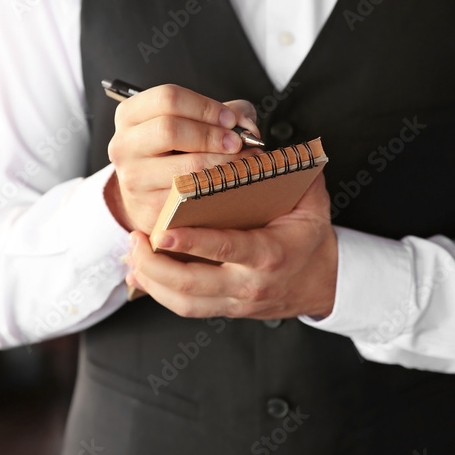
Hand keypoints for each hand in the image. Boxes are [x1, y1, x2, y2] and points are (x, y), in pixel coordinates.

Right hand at [104, 84, 260, 233]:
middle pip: (170, 129)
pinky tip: (232, 181)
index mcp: (131, 115)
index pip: (168, 98)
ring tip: (244, 160)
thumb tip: (246, 124)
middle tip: (238, 142)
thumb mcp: (190, 122)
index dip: (205, 106)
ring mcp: (134, 177)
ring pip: (184, 166)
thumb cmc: (172, 152)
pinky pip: (190, 194)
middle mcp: (124, 144)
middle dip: (212, 134)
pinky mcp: (148, 205)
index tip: (230, 119)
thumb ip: (222, 114)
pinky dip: (217, 186)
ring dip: (221, 162)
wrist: (148, 194)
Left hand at [125, 173, 337, 318]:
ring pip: (184, 302)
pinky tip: (141, 273)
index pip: (226, 248)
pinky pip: (185, 307)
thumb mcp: (313, 204)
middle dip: (157, 266)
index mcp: (269, 254)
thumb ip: (297, 173)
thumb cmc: (310, 239)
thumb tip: (276, 146)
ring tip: (132, 254)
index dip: (192, 242)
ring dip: (152, 280)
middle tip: (135, 241)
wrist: (322, 282)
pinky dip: (158, 292)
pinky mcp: (224, 308)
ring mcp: (235, 301)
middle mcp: (249, 283)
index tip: (164, 231)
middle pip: (193, 284)